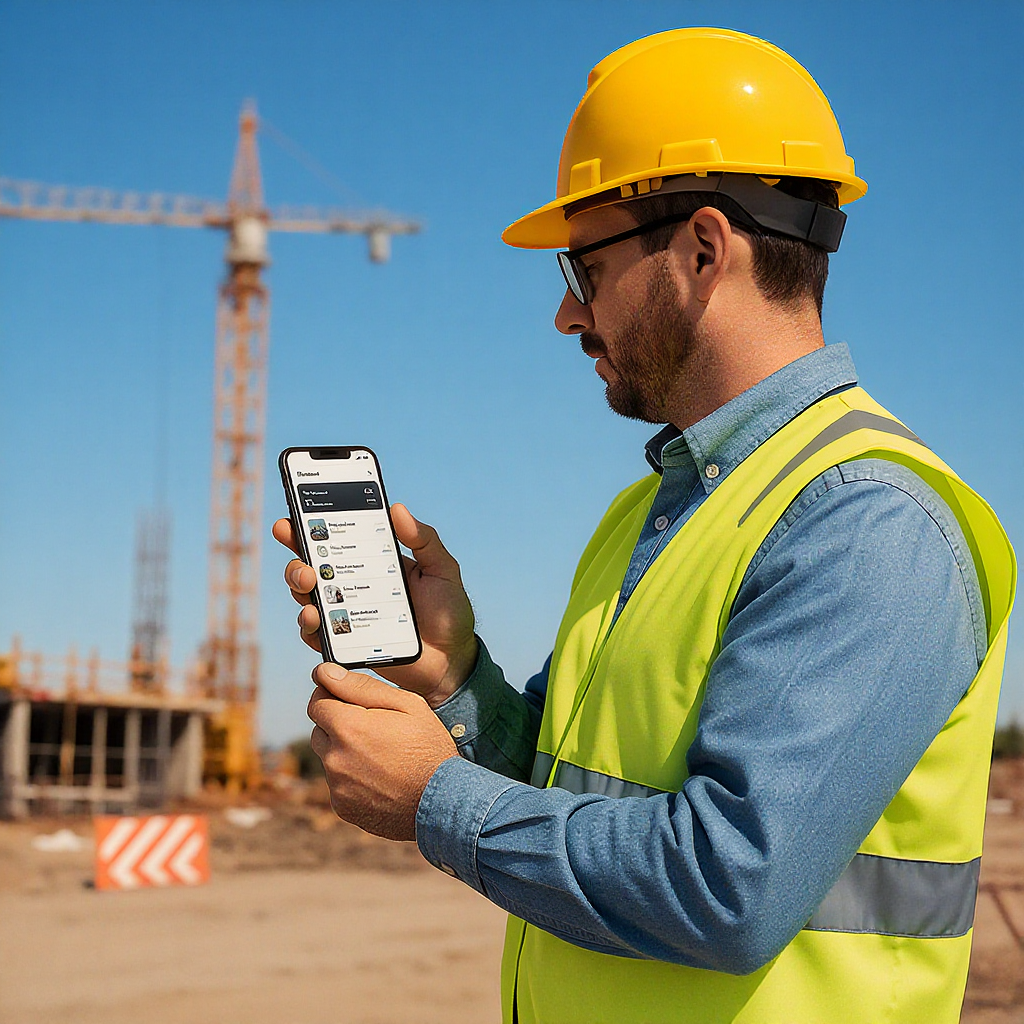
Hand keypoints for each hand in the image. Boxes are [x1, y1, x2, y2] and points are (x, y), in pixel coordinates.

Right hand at [272, 504, 477, 706]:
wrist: (452, 661)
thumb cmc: (448, 613)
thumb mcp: (443, 570)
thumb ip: (424, 540)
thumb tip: (398, 508)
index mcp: (373, 563)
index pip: (337, 539)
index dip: (310, 526)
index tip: (294, 514)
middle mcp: (353, 586)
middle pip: (312, 564)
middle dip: (296, 553)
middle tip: (301, 551)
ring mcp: (346, 614)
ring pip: (306, 595)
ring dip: (297, 585)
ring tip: (308, 582)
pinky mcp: (344, 644)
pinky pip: (316, 634)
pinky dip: (309, 625)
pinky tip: (314, 617)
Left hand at [308, 663, 457, 840]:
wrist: (444, 802)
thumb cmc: (429, 748)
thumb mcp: (407, 705)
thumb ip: (361, 686)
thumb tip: (325, 672)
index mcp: (348, 728)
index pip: (317, 702)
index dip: (331, 696)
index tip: (346, 699)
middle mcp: (335, 758)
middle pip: (320, 730)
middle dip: (339, 724)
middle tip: (372, 728)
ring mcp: (337, 786)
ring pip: (329, 758)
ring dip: (345, 751)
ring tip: (380, 756)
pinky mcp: (342, 807)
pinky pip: (338, 783)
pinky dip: (352, 777)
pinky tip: (379, 778)